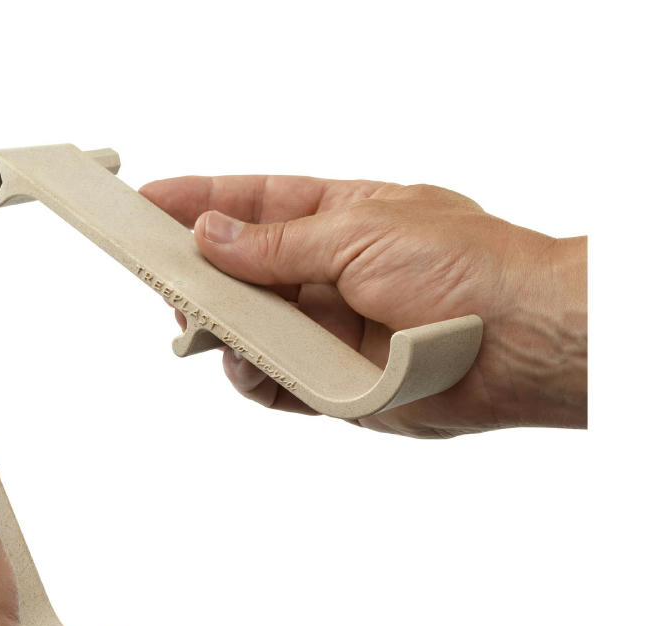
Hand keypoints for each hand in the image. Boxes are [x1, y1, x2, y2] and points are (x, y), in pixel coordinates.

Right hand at [140, 176, 586, 437]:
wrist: (519, 343)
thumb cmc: (463, 267)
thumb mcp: (358, 232)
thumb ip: (277, 242)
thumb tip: (211, 235)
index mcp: (338, 219)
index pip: (253, 206)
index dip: (200, 203)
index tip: (147, 202)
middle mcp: (327, 274)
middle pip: (241, 272)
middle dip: (198, 274)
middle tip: (162, 277)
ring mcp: (329, 330)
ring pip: (250, 330)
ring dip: (220, 328)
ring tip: (201, 325)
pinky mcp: (334, 383)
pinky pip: (272, 382)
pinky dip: (251, 376)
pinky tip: (245, 364)